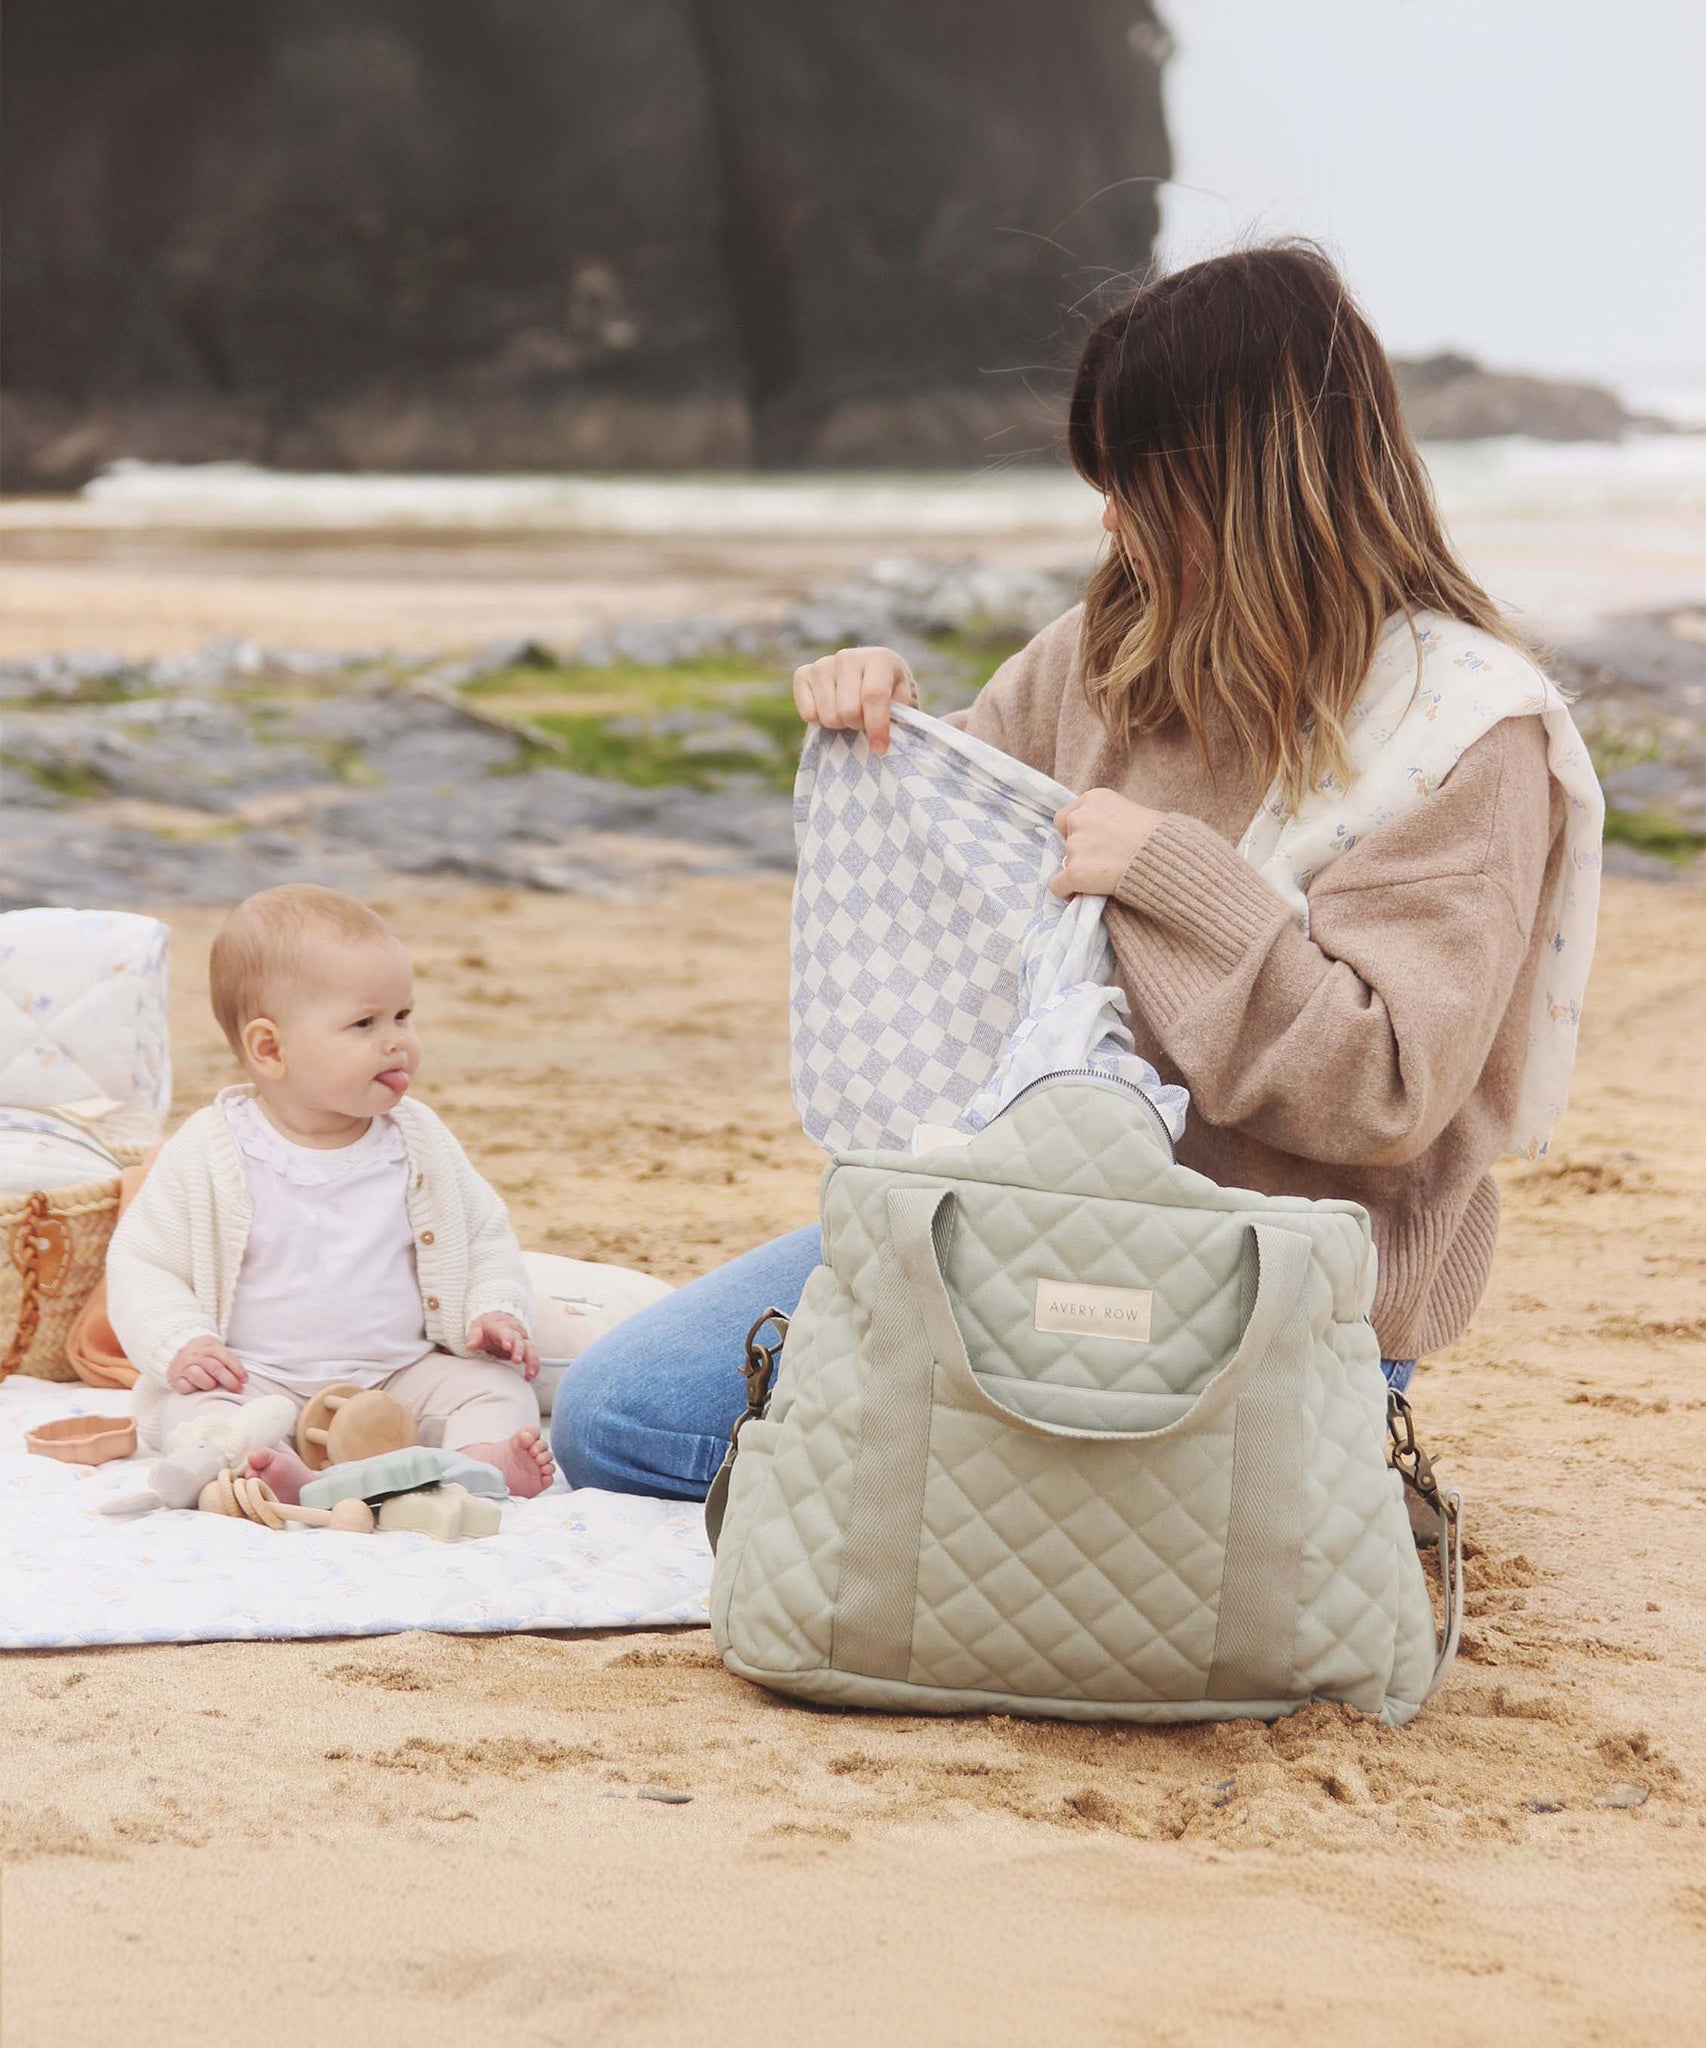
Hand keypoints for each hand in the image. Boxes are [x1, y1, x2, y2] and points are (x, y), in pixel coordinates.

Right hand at [167, 1335, 247, 1393]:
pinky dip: (192, 1389)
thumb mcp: (215, 1350)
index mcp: (209, 1346)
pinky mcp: (175, 1378)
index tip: (245, 1380)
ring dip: (209, 1383)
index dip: (238, 1370)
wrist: (176, 1351)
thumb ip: (227, 1360)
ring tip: (212, 1385)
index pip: (226, 1357)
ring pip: (199, 1375)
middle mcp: (196, 1355)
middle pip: (215, 1368)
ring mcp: (184, 1366)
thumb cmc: (203, 1355)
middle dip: (229, 1380)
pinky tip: (196, 1388)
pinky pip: (185, 1386)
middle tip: (238, 1389)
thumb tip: (242, 1378)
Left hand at [468, 1312, 539, 1380]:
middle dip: (519, 1350)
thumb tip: (470, 1345)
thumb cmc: (487, 1327)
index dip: (507, 1339)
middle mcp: (515, 1334)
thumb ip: (473, 1337)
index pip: (506, 1332)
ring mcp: (522, 1341)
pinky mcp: (526, 1349)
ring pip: (531, 1350)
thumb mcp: (476, 1328)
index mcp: (502, 1328)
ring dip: (532, 1361)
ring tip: (529, 1374)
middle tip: (516, 1360)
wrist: (498, 1321)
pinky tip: (532, 1375)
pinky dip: (535, 1366)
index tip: (507, 1346)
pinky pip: (533, 1357)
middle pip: (520, 1341)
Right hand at [791, 647, 918, 754]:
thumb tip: (881, 743)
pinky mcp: (802, 674)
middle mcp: (848, 656)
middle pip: (848, 710)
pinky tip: (831, 709)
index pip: (873, 696)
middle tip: (864, 722)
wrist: (869, 678)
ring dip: (840, 724)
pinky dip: (819, 721)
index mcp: (879, 658)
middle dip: (858, 725)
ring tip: (849, 715)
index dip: (876, 726)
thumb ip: (898, 718)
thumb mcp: (903, 703)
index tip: (880, 748)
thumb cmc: (890, 695)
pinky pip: (808, 713)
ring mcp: (823, 664)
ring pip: (828, 716)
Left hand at [1048, 789, 1164, 899]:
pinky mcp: (1075, 872)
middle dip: (1080, 851)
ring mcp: (1075, 845)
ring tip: (1105, 877)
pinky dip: (1068, 892)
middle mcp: (1079, 818)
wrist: (1166, 858)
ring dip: (1080, 870)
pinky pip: (1058, 886)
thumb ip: (1109, 820)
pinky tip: (1080, 895)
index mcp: (1093, 799)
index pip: (1067, 817)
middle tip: (1101, 861)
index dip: (1077, 832)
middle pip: (1066, 839)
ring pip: (1066, 862)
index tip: (1093, 844)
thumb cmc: (1161, 837)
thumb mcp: (1133, 812)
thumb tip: (1101, 838)